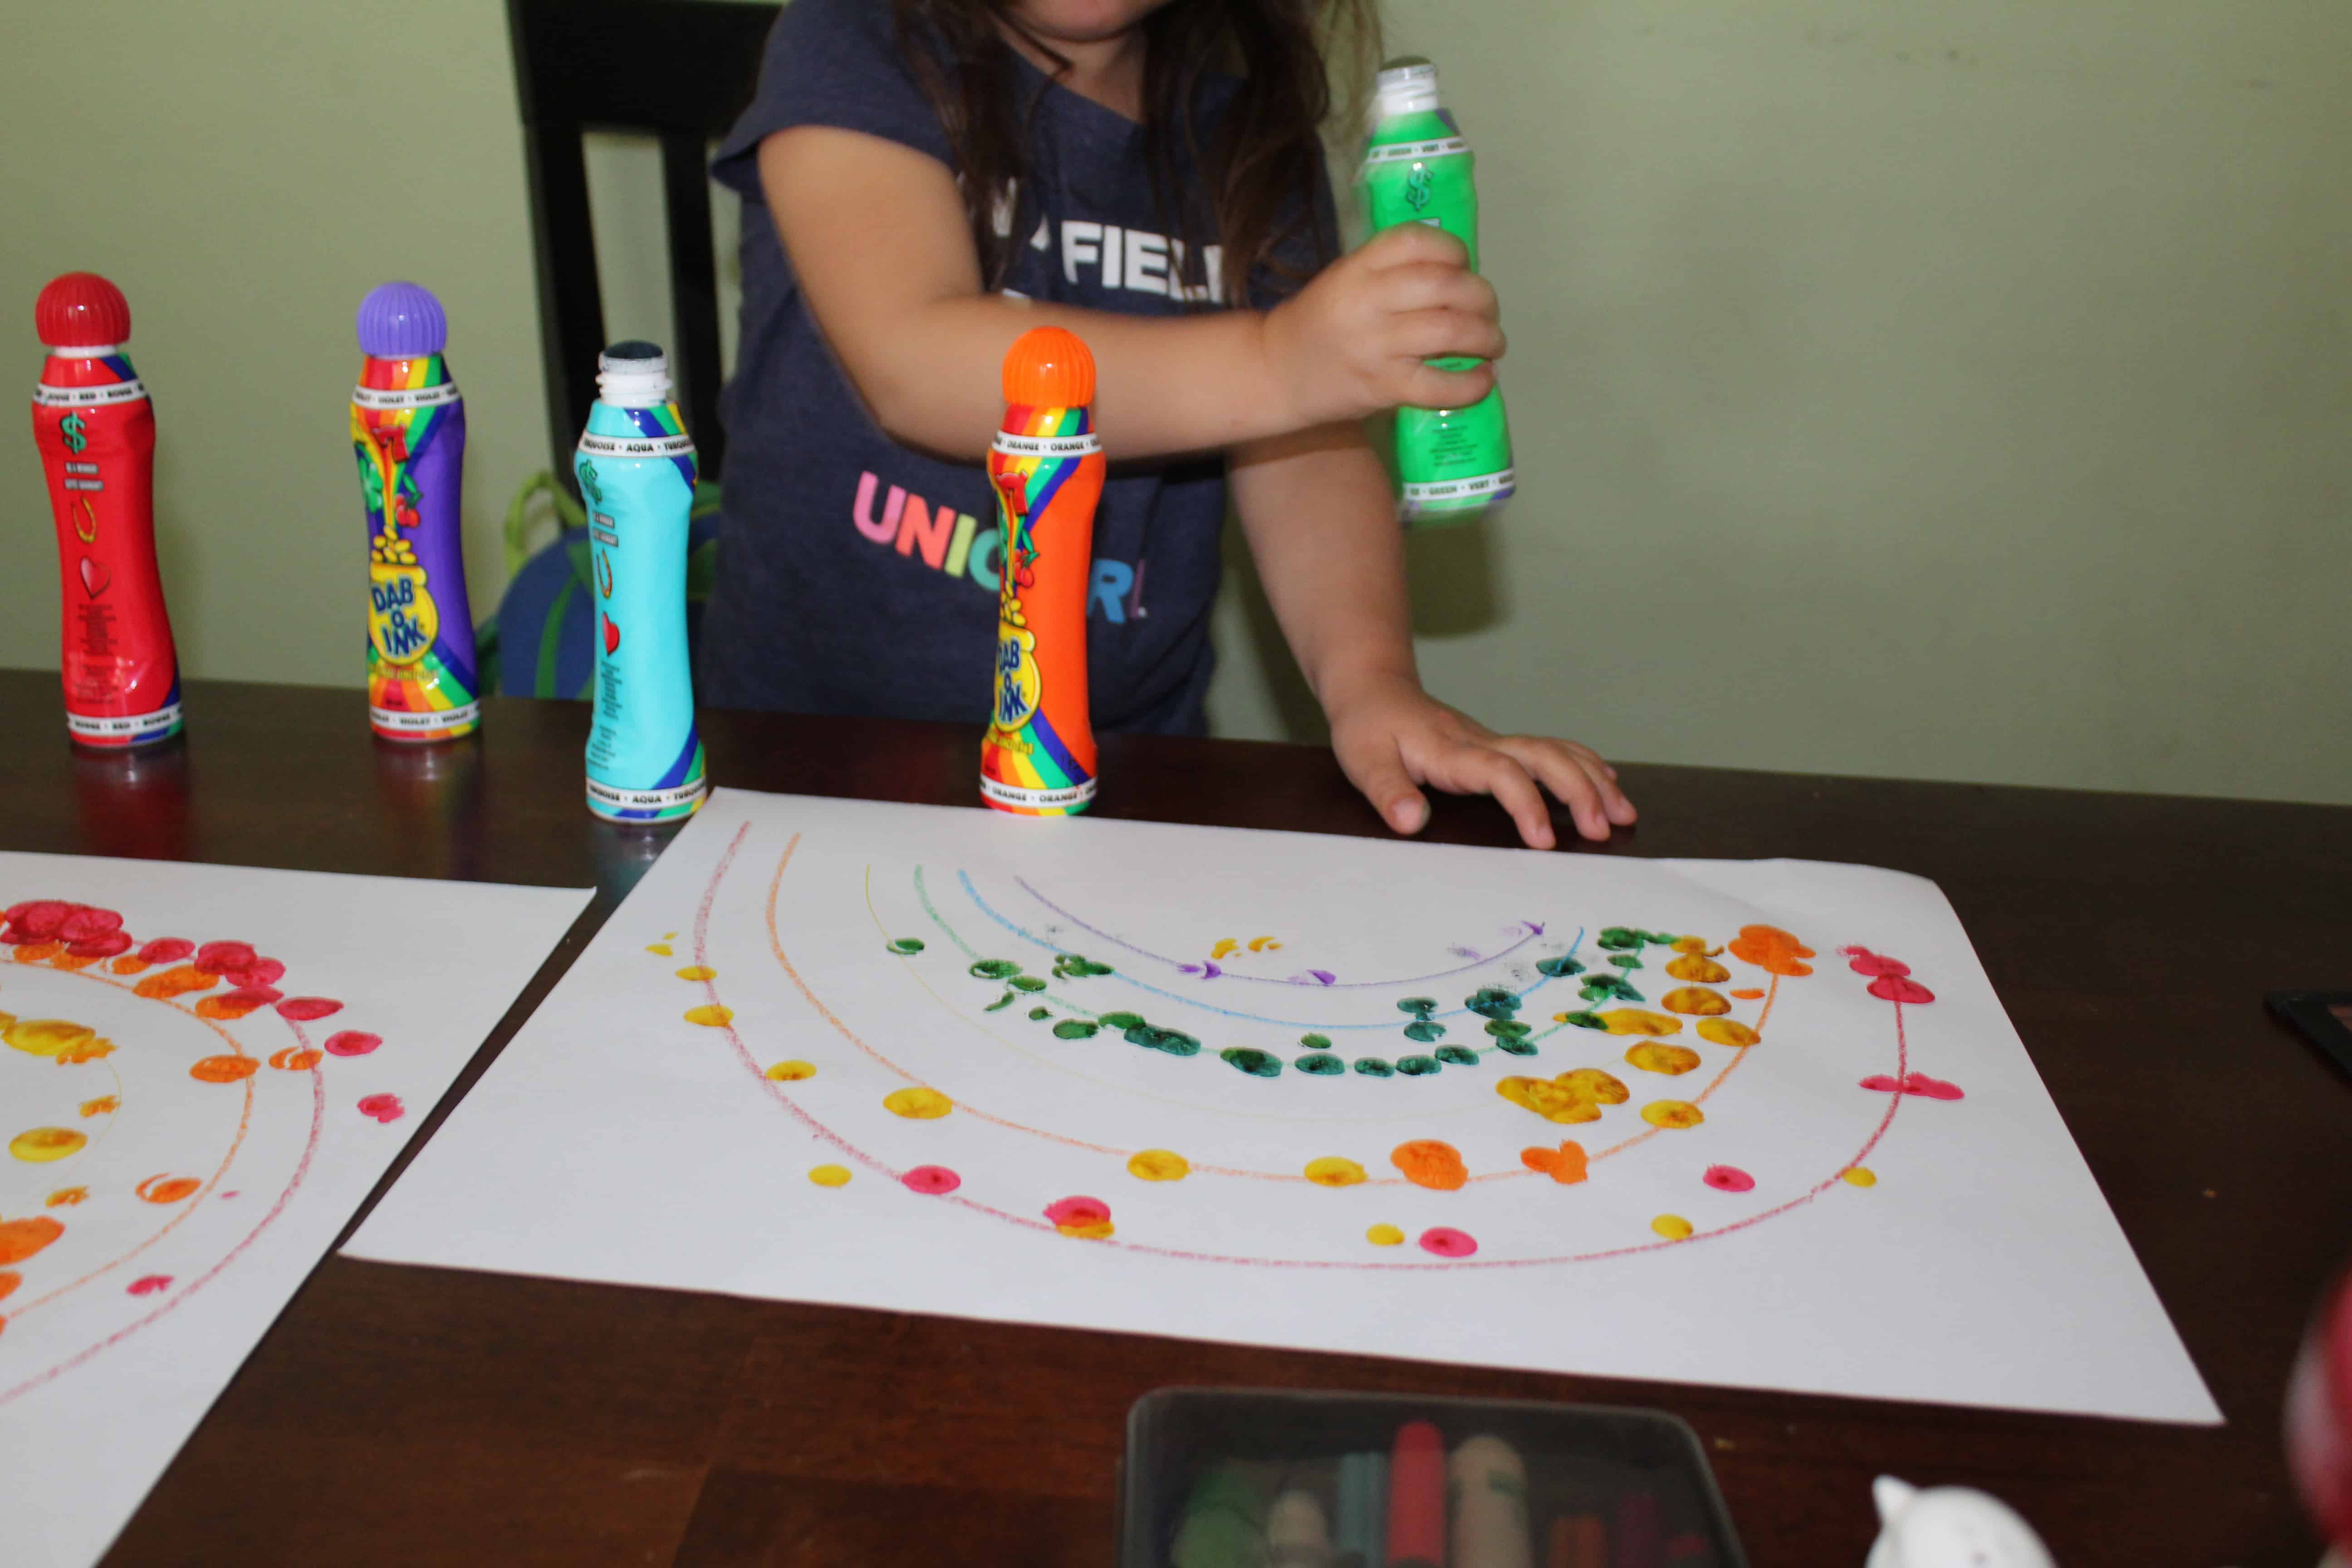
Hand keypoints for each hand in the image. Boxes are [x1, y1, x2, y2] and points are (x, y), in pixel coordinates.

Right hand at [1259, 225, 1503, 429]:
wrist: (1276, 373)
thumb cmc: (1320, 323)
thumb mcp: (1345, 279)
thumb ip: (1392, 272)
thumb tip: (1459, 277)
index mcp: (1357, 267)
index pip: (1417, 241)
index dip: (1454, 250)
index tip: (1464, 266)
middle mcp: (1367, 301)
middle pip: (1445, 285)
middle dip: (1482, 297)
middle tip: (1487, 311)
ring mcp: (1375, 346)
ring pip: (1450, 331)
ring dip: (1486, 336)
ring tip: (1492, 343)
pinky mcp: (1382, 387)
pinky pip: (1439, 385)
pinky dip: (1471, 384)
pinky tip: (1482, 379)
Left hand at [1325, 673, 1636, 848]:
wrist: (1374, 688)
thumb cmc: (1368, 728)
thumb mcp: (1362, 761)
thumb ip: (1387, 791)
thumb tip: (1412, 821)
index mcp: (1453, 752)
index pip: (1501, 773)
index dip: (1526, 804)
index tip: (1543, 841)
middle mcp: (1482, 743)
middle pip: (1545, 756)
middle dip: (1580, 791)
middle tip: (1605, 830)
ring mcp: (1494, 742)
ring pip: (1556, 751)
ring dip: (1593, 780)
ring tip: (1624, 813)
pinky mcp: (1498, 746)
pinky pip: (1550, 750)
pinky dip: (1584, 764)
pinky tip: (1607, 782)